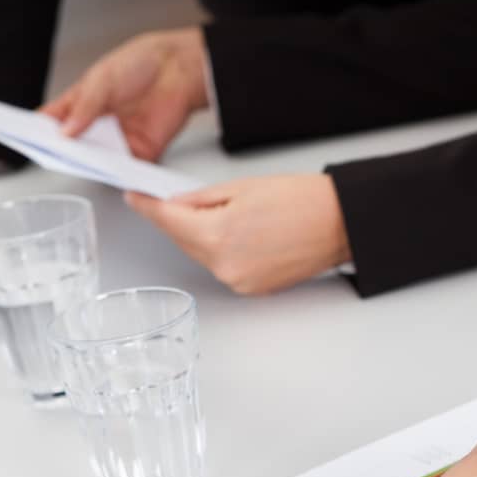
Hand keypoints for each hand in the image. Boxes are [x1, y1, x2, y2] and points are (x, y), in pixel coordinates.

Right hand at [40, 29, 208, 160]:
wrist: (177, 70)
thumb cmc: (138, 65)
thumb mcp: (102, 80)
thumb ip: (84, 107)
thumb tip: (65, 133)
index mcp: (80, 104)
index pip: (52, 122)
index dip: (36, 132)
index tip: (23, 140)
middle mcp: (95, 127)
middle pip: (72, 148)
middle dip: (60, 154)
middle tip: (50, 155)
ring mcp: (115, 143)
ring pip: (95, 163)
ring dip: (87, 166)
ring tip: (77, 163)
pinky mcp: (137, 155)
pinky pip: (123, 171)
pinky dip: (116, 174)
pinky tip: (107, 171)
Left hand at [125, 175, 350, 295]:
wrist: (340, 224)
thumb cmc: (303, 201)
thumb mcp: (242, 187)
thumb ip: (201, 199)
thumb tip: (176, 205)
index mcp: (219, 236)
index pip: (168, 221)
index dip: (148, 207)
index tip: (135, 198)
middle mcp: (225, 266)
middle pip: (183, 241)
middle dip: (179, 220)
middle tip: (184, 199)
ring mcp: (239, 282)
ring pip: (203, 255)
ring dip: (203, 236)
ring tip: (234, 214)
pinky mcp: (252, 289)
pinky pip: (224, 267)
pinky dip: (223, 251)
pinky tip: (243, 234)